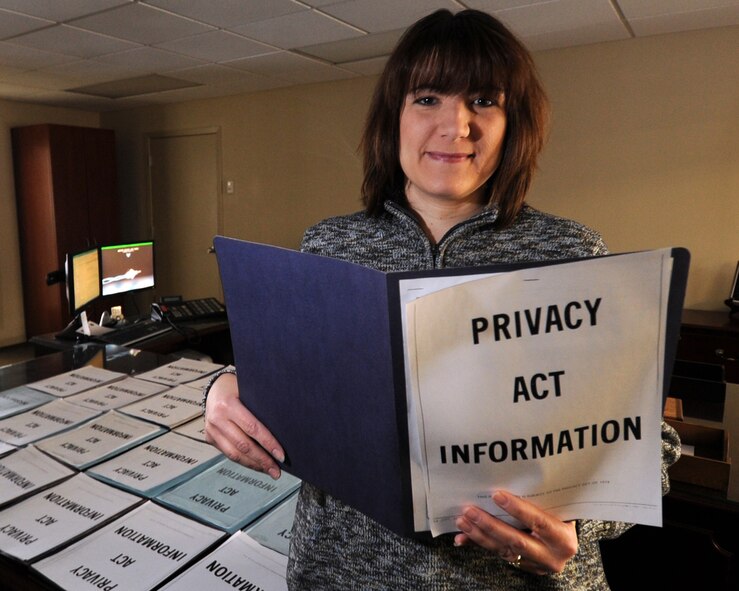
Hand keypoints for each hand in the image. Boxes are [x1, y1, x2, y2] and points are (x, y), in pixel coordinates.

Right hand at [203, 373, 284, 478]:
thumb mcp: (250, 391)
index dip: (268, 443)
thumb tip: (284, 428)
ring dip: (254, 465)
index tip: (281, 455)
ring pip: (234, 454)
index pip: (252, 428)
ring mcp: (211, 430)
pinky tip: (256, 464)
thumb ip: (261, 407)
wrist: (215, 388)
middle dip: (262, 460)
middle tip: (277, 470)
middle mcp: (217, 419)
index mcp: (228, 405)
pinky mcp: (210, 438)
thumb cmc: (237, 388)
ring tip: (269, 470)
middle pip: (243, 445)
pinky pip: (229, 454)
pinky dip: (244, 461)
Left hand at [454, 490, 576, 574]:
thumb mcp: (557, 509)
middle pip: (516, 540)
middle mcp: (552, 556)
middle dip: (491, 525)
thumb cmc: (560, 517)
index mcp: (563, 539)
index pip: (538, 521)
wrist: (566, 542)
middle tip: (470, 510)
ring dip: (479, 535)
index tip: (496, 495)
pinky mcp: (522, 567)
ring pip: (503, 550)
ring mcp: (536, 565)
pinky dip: (479, 544)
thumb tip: (507, 484)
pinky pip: (498, 554)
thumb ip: (540, 502)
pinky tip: (462, 537)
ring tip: (463, 521)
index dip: (517, 509)